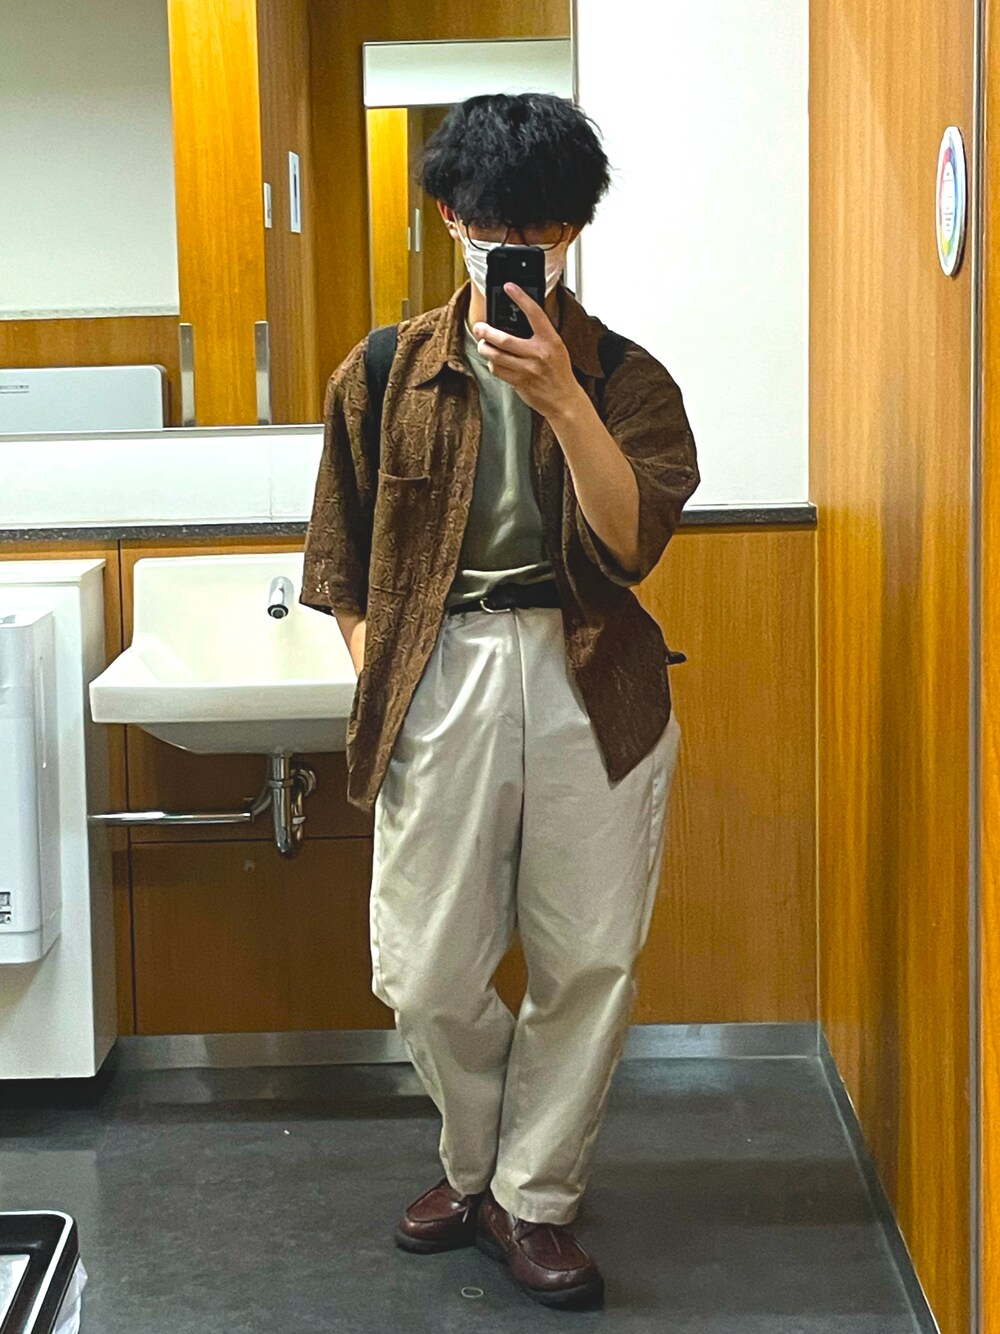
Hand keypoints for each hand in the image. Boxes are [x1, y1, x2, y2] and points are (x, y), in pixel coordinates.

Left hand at [471, 284, 586, 420]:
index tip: (509, 287)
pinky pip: (498, 371)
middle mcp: (538, 354)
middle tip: (479, 328)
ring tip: (482, 345)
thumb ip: (540, 335)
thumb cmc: (559, 373)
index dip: (521, 298)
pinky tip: (493, 362)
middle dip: (486, 332)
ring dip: (485, 349)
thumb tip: (517, 322)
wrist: (564, 399)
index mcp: (550, 340)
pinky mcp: (519, 383)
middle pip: (504, 339)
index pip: (534, 313)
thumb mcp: (556, 348)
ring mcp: (528, 369)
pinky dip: (492, 365)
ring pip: (496, 356)